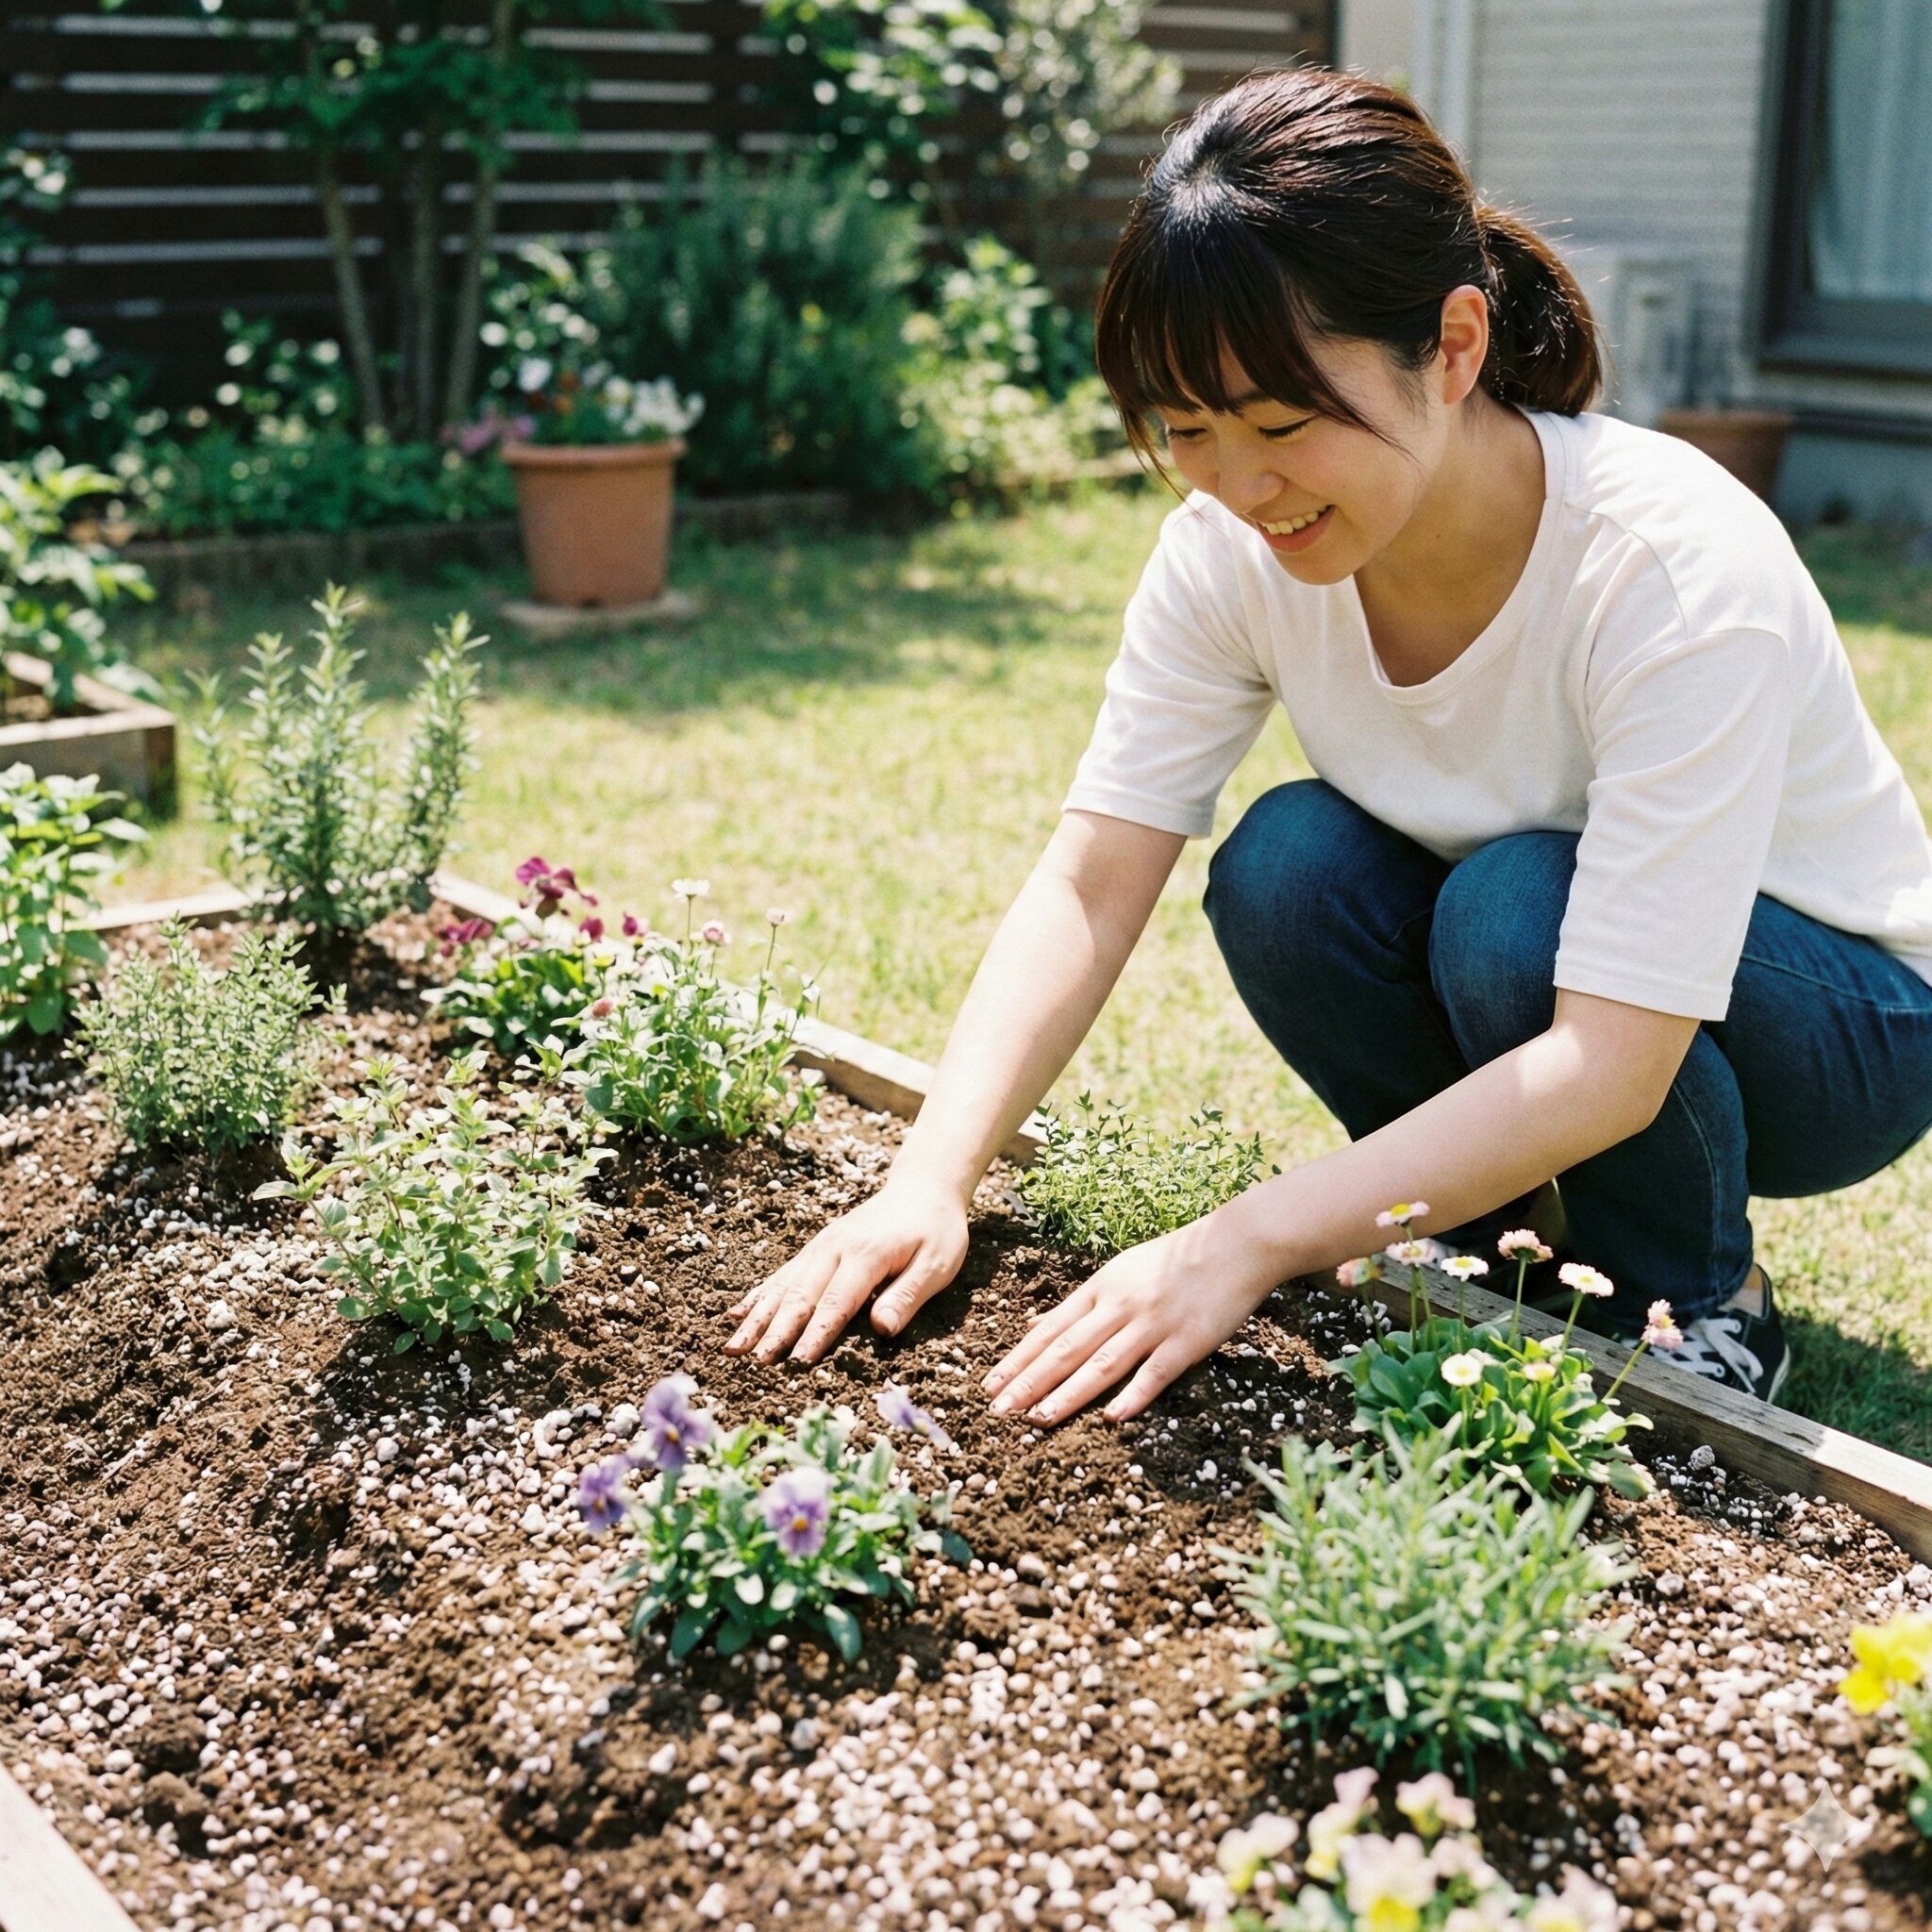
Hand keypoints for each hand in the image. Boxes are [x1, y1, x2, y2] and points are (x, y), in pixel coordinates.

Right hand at [724, 1175, 970, 1363]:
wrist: (922, 1187)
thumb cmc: (936, 1230)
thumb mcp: (937, 1263)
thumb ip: (908, 1295)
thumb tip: (882, 1330)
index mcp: (867, 1254)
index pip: (837, 1302)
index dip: (816, 1334)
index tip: (796, 1363)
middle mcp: (835, 1248)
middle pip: (801, 1295)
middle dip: (775, 1331)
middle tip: (754, 1362)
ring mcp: (822, 1246)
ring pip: (784, 1286)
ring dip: (757, 1318)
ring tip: (732, 1347)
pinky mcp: (817, 1247)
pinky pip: (783, 1273)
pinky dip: (759, 1294)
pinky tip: (737, 1313)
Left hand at [981, 1210, 1279, 1425]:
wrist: (1233, 1245)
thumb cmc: (1173, 1260)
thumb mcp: (1118, 1272)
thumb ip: (1079, 1304)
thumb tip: (1035, 1326)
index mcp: (1100, 1289)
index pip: (1049, 1329)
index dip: (1018, 1359)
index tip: (989, 1385)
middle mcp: (1119, 1306)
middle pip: (1066, 1349)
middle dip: (1029, 1381)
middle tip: (998, 1410)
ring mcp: (1152, 1324)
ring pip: (1102, 1363)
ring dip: (1068, 1393)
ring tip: (1039, 1418)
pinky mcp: (1187, 1341)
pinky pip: (1155, 1372)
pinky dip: (1133, 1394)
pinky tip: (1112, 1417)